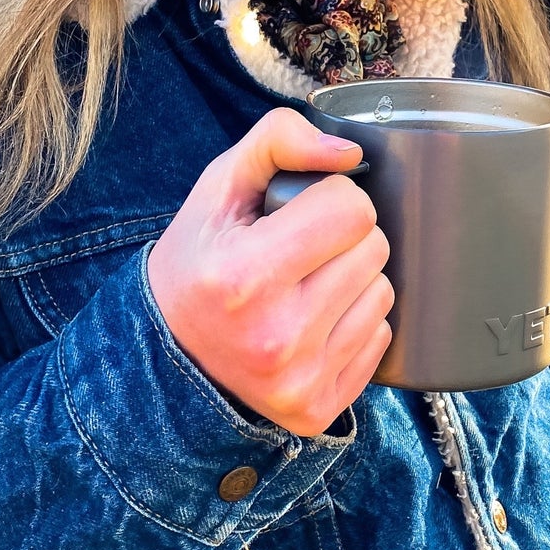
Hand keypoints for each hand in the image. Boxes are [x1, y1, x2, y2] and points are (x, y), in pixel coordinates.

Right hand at [147, 108, 392, 437]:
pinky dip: (354, 321)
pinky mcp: (317, 410)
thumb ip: (278, 140)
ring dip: (353, 278)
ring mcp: (299, 380)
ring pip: (383, 291)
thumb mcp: (218, 186)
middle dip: (344, 236)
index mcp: (245, 274)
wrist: (166, 355)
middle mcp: (276, 336)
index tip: (300, 210)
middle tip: (302, 247)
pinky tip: (313, 321)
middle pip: (374, 247)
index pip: (351, 208)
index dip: (330, 196)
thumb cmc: (199, 260)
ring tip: (305, 283)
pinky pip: (380, 337)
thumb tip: (351, 152)